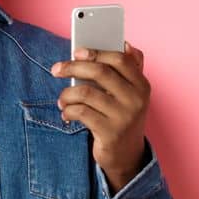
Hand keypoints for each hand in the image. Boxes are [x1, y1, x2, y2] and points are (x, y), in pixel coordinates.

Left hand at [49, 42, 151, 191]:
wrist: (127, 154)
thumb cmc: (122, 116)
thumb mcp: (131, 93)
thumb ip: (130, 69)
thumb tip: (126, 44)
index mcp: (142, 85)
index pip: (120, 59)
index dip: (96, 52)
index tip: (76, 51)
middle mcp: (136, 99)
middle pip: (100, 72)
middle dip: (73, 67)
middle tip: (56, 69)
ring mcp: (124, 117)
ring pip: (85, 93)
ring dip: (66, 94)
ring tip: (62, 100)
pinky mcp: (110, 133)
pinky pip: (80, 112)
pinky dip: (68, 110)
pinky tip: (67, 113)